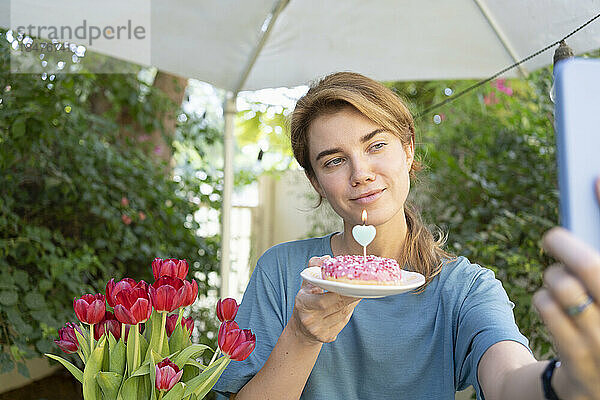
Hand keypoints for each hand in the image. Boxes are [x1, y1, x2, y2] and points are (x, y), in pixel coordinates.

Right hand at [290, 256, 360, 344]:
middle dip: (352, 295)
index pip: (325, 299)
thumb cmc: (307, 300)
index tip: (352, 283)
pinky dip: (349, 312)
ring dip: (352, 303)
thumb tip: (327, 258)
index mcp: (303, 303)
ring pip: (343, 314)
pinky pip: (343, 323)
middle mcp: (309, 318)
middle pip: (337, 306)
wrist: (301, 329)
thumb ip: (314, 267)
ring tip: (359, 293)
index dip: (341, 291)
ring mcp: (318, 330)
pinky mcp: (326, 337)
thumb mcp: (306, 283)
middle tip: (363, 286)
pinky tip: (351, 305)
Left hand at [533, 178, 599, 399]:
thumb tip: (597, 184)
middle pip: (591, 265)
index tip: (595, 179)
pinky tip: (552, 305)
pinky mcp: (581, 360)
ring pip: (564, 284)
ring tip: (560, 283)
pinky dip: (544, 299)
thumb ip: (597, 254)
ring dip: (554, 276)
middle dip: (564, 244)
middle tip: (553, 238)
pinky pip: (546, 308)